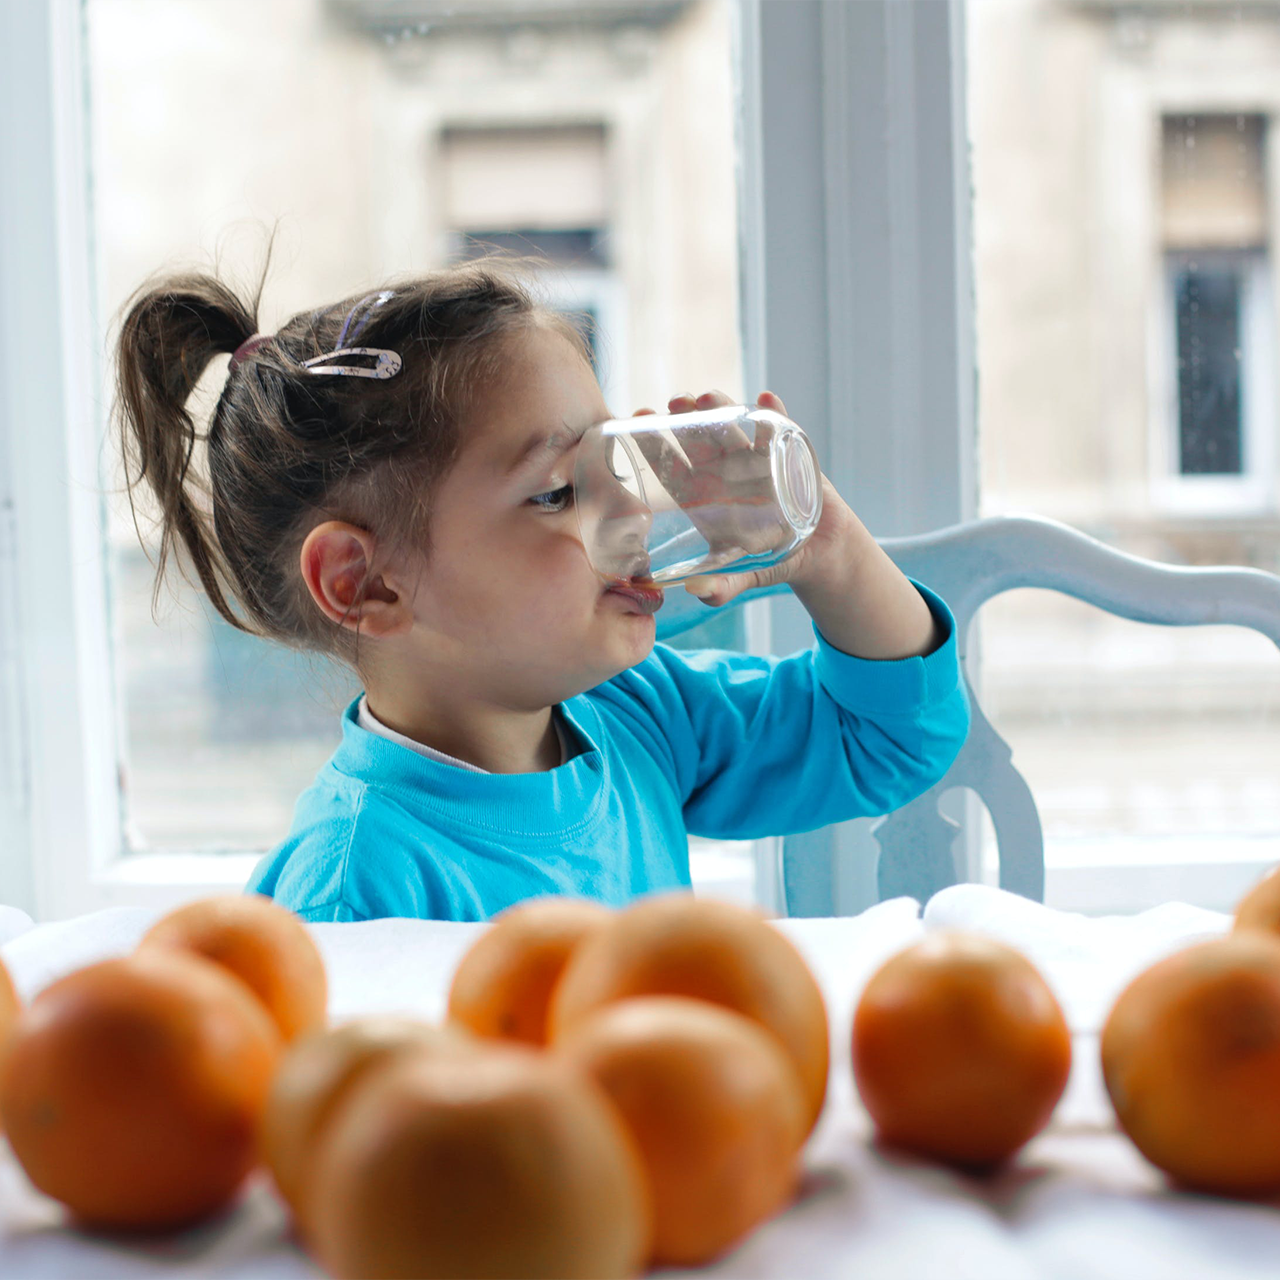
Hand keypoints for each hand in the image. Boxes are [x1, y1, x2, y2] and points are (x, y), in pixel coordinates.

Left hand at [631, 390, 856, 607]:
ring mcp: (754, 460)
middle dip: (684, 417)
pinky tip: (768, 400)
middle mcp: (725, 472)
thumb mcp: (744, 575)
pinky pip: (779, 429)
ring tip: (710, 398)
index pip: (673, 468)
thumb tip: (699, 593)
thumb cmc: (770, 559)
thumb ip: (722, 586)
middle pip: (698, 439)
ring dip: (722, 408)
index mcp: (705, 497)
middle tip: (673, 402)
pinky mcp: (786, 454)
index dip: (654, 448)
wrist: (817, 551)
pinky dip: (775, 413)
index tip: (636, 425)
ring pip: (733, 428)